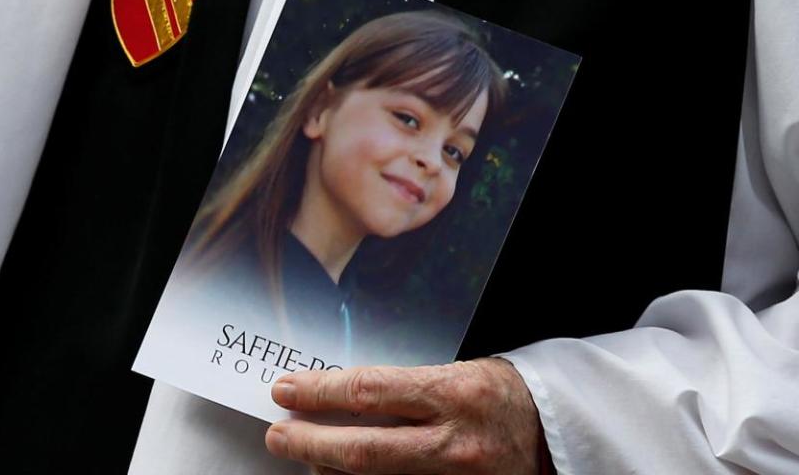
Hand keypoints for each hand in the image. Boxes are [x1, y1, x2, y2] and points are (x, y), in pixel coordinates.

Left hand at [265, 358, 543, 473]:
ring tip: (306, 456)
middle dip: (308, 442)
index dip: (318, 392)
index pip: (368, 391)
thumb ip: (405, 386)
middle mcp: (455, 443)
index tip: (285, 389)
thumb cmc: (505, 395)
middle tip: (277, 433)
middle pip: (361, 449)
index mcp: (456, 394)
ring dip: (329, 471)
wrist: (559, 436)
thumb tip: (342, 396)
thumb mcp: (459, 372)